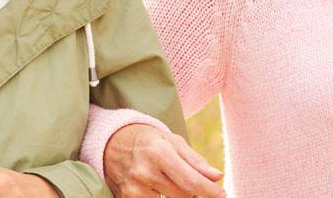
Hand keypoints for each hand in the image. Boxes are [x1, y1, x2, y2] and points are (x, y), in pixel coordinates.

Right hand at [102, 123, 223, 197]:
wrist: (110, 143)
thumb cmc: (148, 141)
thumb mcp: (172, 142)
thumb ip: (196, 161)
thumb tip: (217, 177)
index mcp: (158, 152)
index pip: (191, 181)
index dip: (211, 192)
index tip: (222, 194)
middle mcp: (144, 172)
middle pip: (183, 195)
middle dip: (192, 190)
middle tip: (187, 179)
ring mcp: (134, 189)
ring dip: (176, 195)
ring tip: (167, 181)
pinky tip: (156, 188)